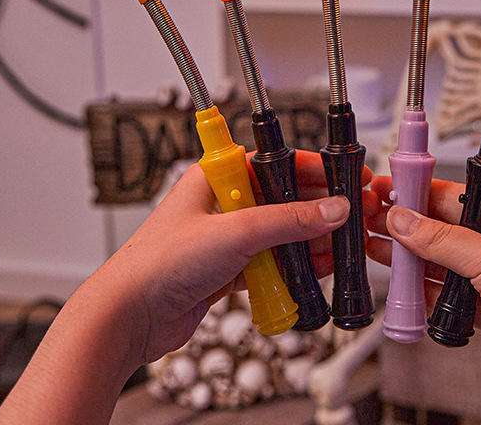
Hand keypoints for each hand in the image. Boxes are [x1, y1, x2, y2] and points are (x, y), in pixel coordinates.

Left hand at [97, 150, 376, 364]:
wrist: (127, 317)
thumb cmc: (158, 263)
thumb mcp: (236, 232)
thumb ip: (289, 221)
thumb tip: (332, 209)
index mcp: (217, 177)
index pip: (276, 164)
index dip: (313, 169)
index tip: (345, 177)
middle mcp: (223, 204)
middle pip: (283, 199)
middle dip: (319, 208)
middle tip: (352, 214)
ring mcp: (226, 238)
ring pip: (280, 234)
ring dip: (310, 241)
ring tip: (341, 246)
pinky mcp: (228, 270)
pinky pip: (271, 262)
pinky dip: (294, 267)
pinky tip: (316, 270)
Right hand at [367, 176, 480, 424]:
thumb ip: (443, 241)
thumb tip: (405, 220)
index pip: (457, 197)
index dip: (420, 193)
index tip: (391, 189)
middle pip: (446, 230)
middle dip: (410, 227)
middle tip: (375, 220)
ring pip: (445, 264)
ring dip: (413, 260)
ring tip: (378, 249)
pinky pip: (450, 296)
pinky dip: (427, 293)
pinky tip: (406, 287)